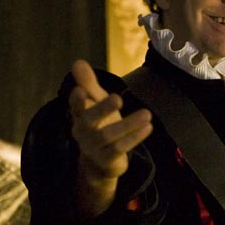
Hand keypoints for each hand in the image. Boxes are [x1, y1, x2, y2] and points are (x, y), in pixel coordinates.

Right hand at [68, 60, 151, 216]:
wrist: (100, 162)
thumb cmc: (99, 124)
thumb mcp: (96, 102)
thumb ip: (88, 83)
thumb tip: (78, 61)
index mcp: (79, 115)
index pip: (75, 106)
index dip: (77, 100)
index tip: (80, 91)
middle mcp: (82, 132)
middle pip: (90, 120)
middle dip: (102, 108)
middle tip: (118, 98)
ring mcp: (92, 148)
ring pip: (108, 136)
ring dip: (128, 124)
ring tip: (147, 114)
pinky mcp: (105, 160)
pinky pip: (119, 149)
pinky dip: (134, 138)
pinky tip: (148, 127)